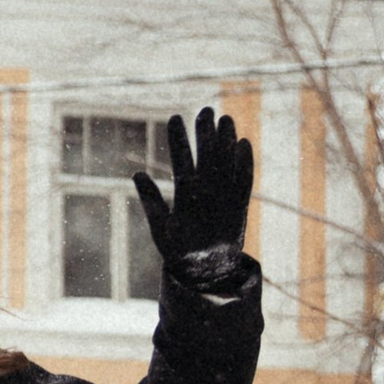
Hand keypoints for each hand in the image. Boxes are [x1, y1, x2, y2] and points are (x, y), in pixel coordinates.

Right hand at [132, 107, 253, 267]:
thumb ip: (150, 202)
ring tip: (225, 118)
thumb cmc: (179, 251)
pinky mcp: (240, 206)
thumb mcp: (159, 230)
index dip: (178, 140)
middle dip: (206, 132)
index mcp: (187, 202)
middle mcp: (210, 199)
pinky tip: (243, 143)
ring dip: (227, 140)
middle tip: (204, 109)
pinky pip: (245, 179)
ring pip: (229, 164)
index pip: (181, 163)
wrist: (209, 274)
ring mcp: (228, 201)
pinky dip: (245, 161)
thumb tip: (137, 175)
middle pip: (209, 158)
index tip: (174, 118)